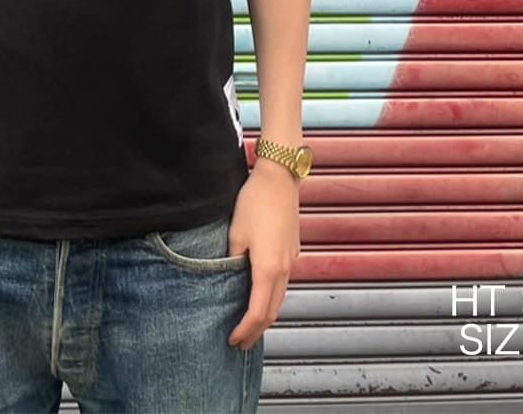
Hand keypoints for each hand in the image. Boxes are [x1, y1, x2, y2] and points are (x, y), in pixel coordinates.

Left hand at [226, 161, 301, 350]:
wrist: (279, 179)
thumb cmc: (254, 203)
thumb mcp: (235, 233)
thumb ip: (232, 260)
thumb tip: (229, 277)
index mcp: (268, 269)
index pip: (257, 312)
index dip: (245, 330)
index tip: (233, 340)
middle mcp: (284, 270)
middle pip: (272, 312)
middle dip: (256, 331)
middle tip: (240, 343)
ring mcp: (291, 261)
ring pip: (280, 299)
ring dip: (265, 316)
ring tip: (250, 326)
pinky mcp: (292, 251)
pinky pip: (283, 284)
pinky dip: (272, 298)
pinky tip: (261, 297)